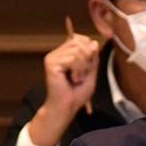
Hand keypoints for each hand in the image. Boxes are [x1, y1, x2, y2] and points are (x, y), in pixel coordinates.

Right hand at [29, 21, 99, 145]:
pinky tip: (73, 79)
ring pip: (77, 50)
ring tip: (77, 78)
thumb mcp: (91, 72)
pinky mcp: (51, 64)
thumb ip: (93, 58)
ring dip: (83, 67)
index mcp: (64, 54)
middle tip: (83, 74)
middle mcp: (57, 53)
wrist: (66, 107)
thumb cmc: (77, 93)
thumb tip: (94, 42)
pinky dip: (78, 70)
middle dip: (87, 58)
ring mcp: (52, 58)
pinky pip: (72, 59)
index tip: (89, 65)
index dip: (89, 48)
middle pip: (79, 41)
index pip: (79, 38)